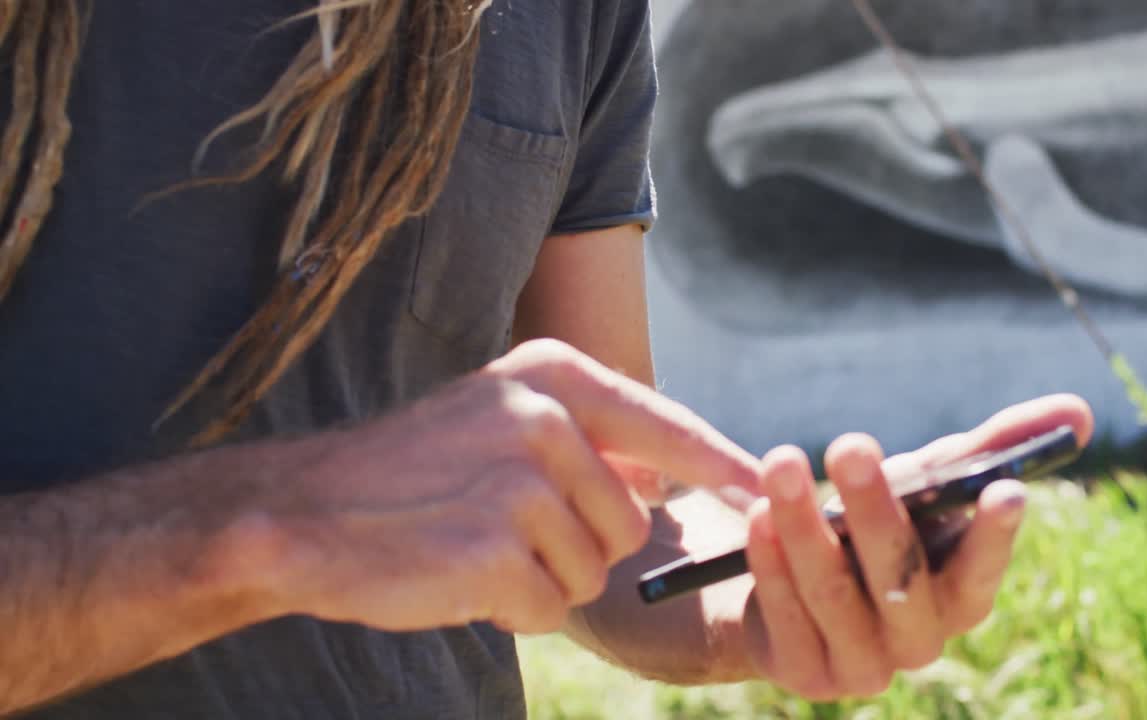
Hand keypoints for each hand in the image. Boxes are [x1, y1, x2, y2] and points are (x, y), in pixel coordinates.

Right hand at [249, 339, 760, 634]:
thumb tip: (670, 475)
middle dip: (581, 543)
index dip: (720, 465)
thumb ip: (583, 437)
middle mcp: (546, 418)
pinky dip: (509, 608)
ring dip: (542, 576)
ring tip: (473, 544)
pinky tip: (456, 575)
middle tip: (502, 528)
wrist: (299, 511)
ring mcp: (522, 482)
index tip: (765, 490)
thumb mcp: (498, 419)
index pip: (667, 425)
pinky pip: (548, 605)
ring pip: (593, 568)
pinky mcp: (497, 547)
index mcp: (552, 376)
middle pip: (631, 518)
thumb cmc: (406, 474)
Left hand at [738, 394, 1092, 698]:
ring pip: (834, 589)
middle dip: (874, 506)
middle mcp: (921, 640)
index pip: (983, 571)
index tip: (1004, 488)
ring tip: (783, 462)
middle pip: (899, 573)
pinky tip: (756, 517)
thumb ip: (995, 448)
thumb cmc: (875, 526)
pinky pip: (788, 614)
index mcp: (962, 596)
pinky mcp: (806, 674)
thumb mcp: (928, 485)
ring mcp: (864, 665)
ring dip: (805, 523)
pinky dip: (771, 563)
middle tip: (849, 443)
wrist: (789, 590)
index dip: (994, 535)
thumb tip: (1082, 413)